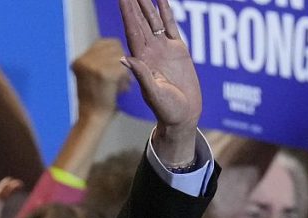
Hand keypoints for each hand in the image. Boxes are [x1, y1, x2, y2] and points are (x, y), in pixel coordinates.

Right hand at [72, 38, 130, 119]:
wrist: (92, 120)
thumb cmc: (95, 102)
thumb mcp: (90, 77)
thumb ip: (100, 63)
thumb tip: (122, 52)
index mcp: (79, 60)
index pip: (105, 43)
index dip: (116, 53)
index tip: (118, 67)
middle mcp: (84, 60)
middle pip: (115, 47)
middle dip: (121, 61)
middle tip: (120, 80)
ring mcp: (93, 65)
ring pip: (121, 57)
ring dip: (124, 71)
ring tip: (120, 86)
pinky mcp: (104, 73)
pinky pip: (124, 68)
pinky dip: (125, 79)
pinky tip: (121, 90)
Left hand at [117, 0, 201, 164]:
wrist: (183, 116)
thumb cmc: (167, 110)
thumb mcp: (153, 93)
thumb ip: (142, 75)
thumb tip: (125, 59)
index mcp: (142, 60)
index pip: (132, 31)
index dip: (127, 13)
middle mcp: (150, 51)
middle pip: (139, 21)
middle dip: (133, 4)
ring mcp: (163, 49)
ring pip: (153, 20)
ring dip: (146, 4)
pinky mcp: (178, 50)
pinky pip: (171, 26)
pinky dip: (166, 11)